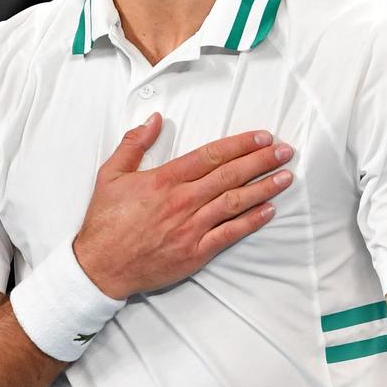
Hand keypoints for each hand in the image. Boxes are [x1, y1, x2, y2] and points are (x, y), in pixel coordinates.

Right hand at [73, 113, 293, 298]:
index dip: (240, 144)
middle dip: (261, 160)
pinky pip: (230, 234)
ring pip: (235, 202)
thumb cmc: (105, 222)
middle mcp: (182, 201)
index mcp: (164, 180)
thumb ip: (133, 144)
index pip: (211, 155)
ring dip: (264, 187)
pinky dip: (251, 222)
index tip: (262, 136)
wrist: (100, 267)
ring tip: (286, 176)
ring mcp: (191, 228)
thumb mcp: (110, 175)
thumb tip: (154, 120)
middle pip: (230, 175)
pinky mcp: (195, 251)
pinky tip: (268, 210)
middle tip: (285, 150)